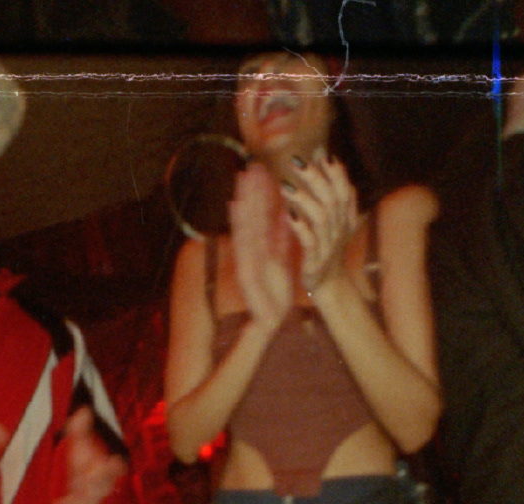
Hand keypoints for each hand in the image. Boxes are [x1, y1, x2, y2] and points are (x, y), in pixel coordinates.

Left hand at [50, 407, 126, 503]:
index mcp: (103, 469)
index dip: (114, 467)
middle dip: (95, 486)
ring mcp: (87, 503)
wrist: (80, 479)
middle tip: (87, 481)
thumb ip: (81, 427)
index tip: (115, 462)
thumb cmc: (83, 460)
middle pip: (101, 490)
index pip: (114, 468)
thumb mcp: (80, 441)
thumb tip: (83, 410)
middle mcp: (98, 488)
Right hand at [229, 162, 292, 333]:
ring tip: (244, 177)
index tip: (262, 170)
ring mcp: (246, 257)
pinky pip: (242, 243)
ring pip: (244, 224)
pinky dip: (238, 224)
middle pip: (251, 215)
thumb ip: (283, 236)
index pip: (261, 215)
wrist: (270, 319)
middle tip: (251, 164)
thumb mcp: (282, 258)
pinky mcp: (244, 268)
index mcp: (261, 246)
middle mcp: (251, 248)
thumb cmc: (274, 291)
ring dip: (243, 200)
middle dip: (251, 190)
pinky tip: (236, 205)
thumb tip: (287, 213)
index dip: (261, 193)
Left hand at [284, 154, 360, 294]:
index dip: (335, 173)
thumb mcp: (339, 221)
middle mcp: (339, 230)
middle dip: (315, 178)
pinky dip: (300, 227)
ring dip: (304, 199)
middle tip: (297, 161)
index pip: (344, 190)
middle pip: (331, 199)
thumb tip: (334, 161)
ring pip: (321, 217)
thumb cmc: (329, 249)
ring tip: (286, 185)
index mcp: (345, 219)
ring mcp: (328, 246)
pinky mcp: (315, 260)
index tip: (322, 154)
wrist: (329, 285)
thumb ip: (339, 194)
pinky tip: (288, 214)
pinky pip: (309, 241)